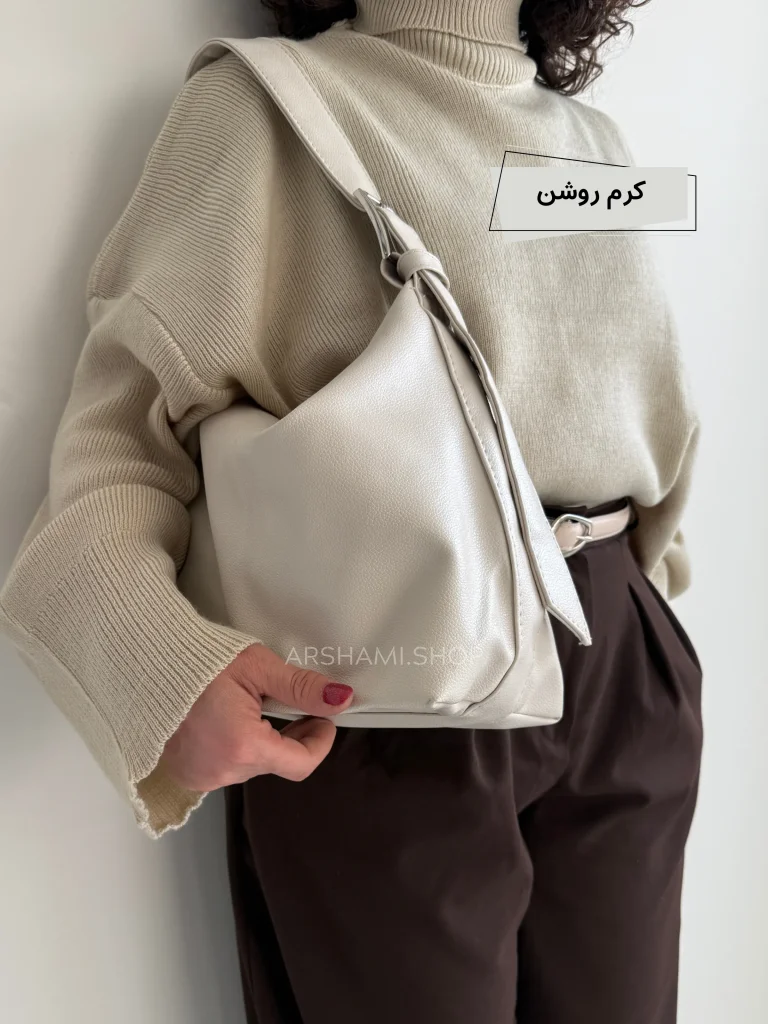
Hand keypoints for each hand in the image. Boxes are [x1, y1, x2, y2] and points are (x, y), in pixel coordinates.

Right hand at [158, 643, 353, 791]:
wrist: (147, 663)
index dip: (319, 742)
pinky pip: (225, 767)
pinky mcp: (187, 774)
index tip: (323, 718)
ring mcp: (201, 777)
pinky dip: (235, 748)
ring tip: (253, 708)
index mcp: (244, 746)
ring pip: (251, 766)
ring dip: (262, 742)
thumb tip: (341, 700)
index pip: (301, 764)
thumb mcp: (259, 667)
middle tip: (292, 706)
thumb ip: (302, 688)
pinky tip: (228, 721)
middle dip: (291, 737)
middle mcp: (222, 771)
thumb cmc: (202, 661)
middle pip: (275, 763)